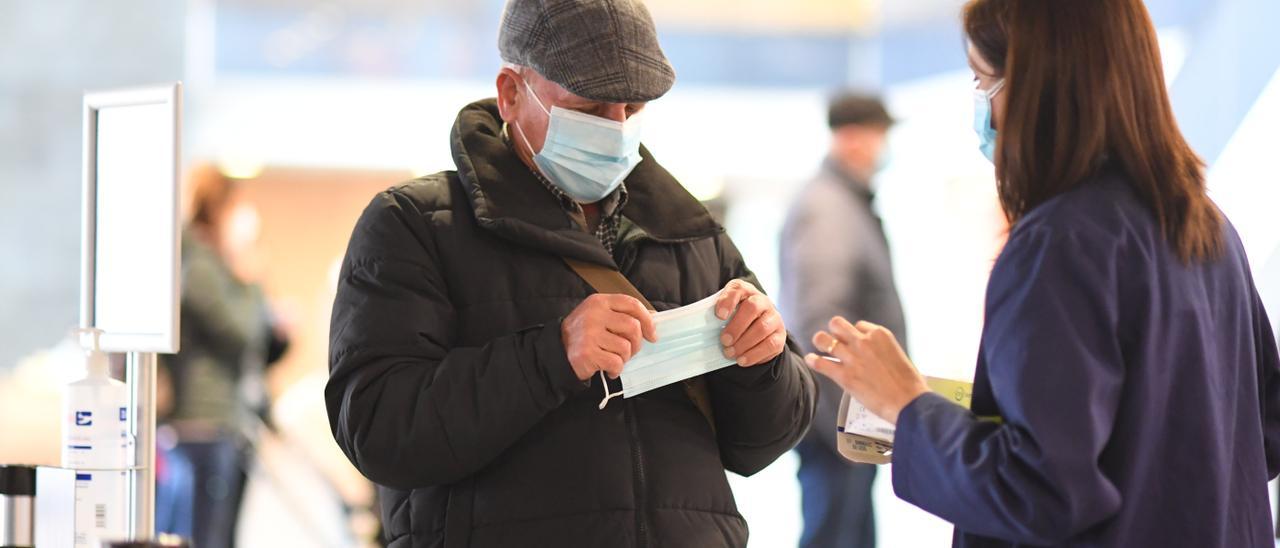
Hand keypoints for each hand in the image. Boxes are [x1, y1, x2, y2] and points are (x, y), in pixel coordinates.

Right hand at [562, 294, 657, 381]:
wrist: (557, 352)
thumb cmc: (584, 335)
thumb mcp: (600, 316)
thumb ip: (622, 315)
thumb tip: (652, 319)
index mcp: (599, 302)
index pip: (631, 304)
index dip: (647, 320)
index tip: (652, 334)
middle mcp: (594, 315)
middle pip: (633, 327)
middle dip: (636, 344)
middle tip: (630, 352)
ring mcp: (589, 333)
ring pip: (625, 347)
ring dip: (623, 358)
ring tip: (612, 359)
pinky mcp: (587, 353)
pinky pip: (616, 363)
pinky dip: (615, 369)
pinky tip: (607, 368)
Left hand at [715, 279, 787, 366]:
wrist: (756, 327)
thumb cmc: (735, 318)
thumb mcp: (724, 312)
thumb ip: (716, 315)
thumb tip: (702, 328)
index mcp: (746, 291)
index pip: (738, 289)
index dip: (728, 300)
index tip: (719, 315)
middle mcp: (763, 301)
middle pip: (753, 308)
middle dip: (736, 326)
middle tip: (724, 341)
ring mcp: (774, 318)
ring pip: (763, 328)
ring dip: (744, 343)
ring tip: (730, 353)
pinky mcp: (780, 335)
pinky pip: (771, 344)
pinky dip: (754, 355)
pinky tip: (742, 360)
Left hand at [805, 317, 928, 424]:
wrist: (908, 402)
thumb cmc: (909, 384)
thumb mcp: (898, 355)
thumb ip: (882, 350)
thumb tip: (874, 354)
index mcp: (880, 334)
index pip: (858, 325)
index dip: (855, 334)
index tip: (854, 342)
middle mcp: (863, 341)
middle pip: (837, 324)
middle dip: (834, 332)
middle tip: (834, 341)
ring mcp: (852, 357)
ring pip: (823, 339)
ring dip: (821, 343)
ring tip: (820, 348)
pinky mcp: (844, 375)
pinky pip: (819, 362)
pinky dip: (812, 361)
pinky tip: (811, 361)